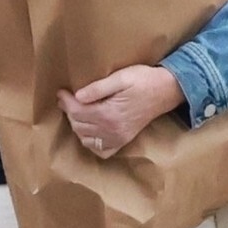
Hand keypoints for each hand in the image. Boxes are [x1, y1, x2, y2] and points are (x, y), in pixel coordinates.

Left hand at [58, 65, 183, 157]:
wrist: (166, 90)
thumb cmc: (143, 80)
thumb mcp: (121, 77)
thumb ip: (98, 88)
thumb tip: (77, 96)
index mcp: (109, 114)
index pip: (77, 111)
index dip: (66, 101)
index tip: (61, 92)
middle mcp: (112, 130)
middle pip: (78, 125)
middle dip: (69, 112)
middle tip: (66, 99)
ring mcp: (118, 138)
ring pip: (85, 138)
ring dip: (77, 125)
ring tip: (77, 111)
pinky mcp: (124, 141)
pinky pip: (101, 151)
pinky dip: (91, 143)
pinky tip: (90, 130)